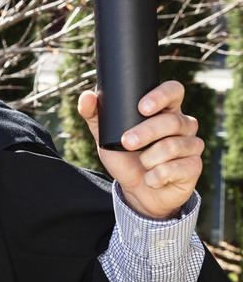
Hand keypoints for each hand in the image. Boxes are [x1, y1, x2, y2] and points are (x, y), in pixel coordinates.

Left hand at [78, 80, 202, 218]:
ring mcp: (191, 145)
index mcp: (165, 110)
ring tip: (141, 163)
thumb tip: (87, 96)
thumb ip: (94, 114)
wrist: (136, 191)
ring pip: (174, 145)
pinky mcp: (194, 166)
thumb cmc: (124, 157)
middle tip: (127, 142)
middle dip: (147, 132)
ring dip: (150, 157)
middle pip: (173, 120)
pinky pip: (179, 168)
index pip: (173, 91)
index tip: (142, 108)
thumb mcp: (105, 135)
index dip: (162, 95)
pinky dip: (158, 176)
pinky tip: (151, 178)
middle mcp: (183, 124)